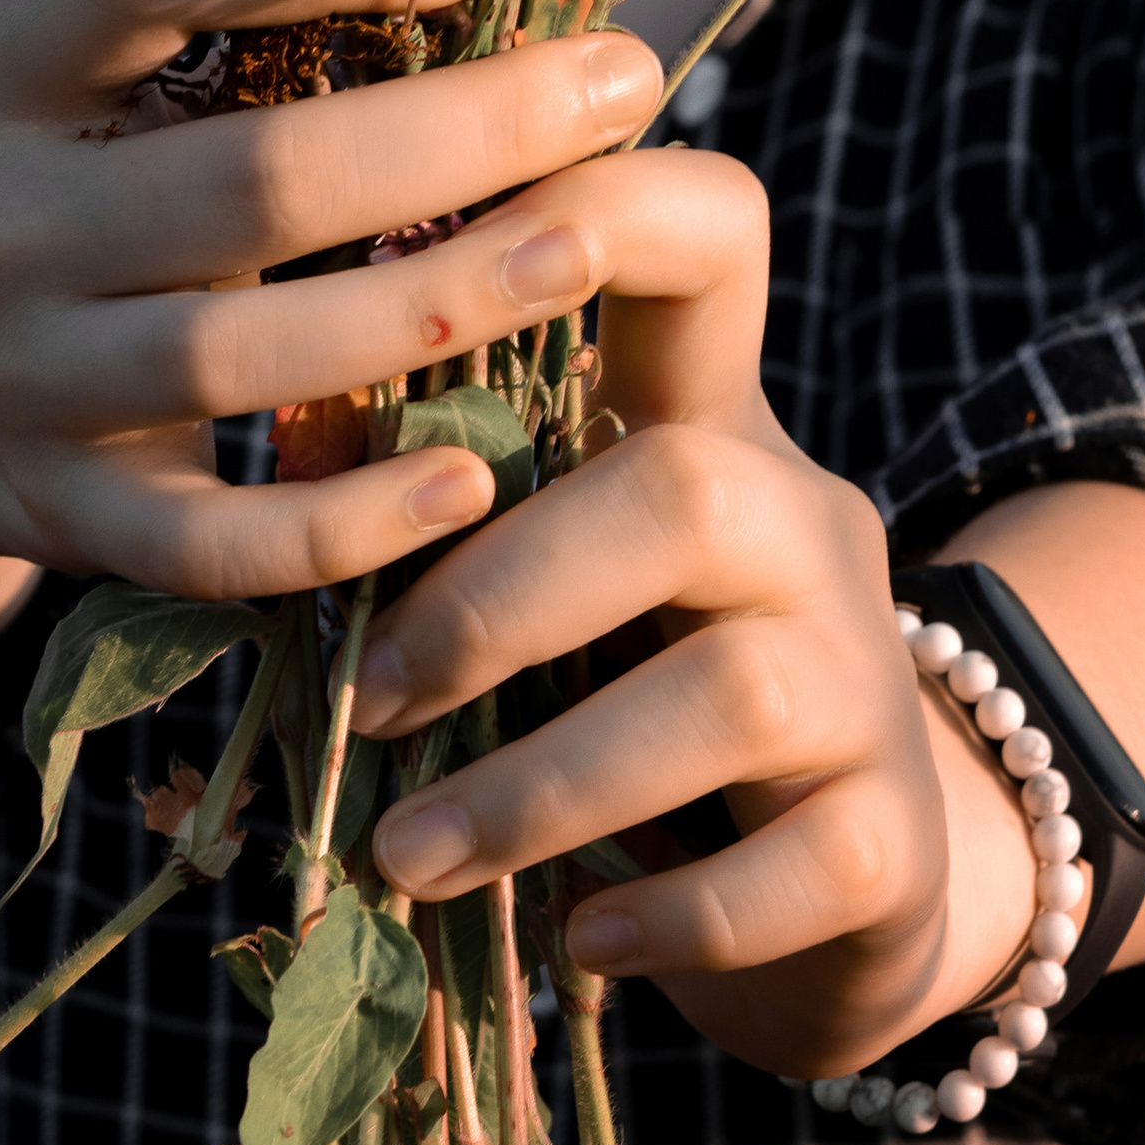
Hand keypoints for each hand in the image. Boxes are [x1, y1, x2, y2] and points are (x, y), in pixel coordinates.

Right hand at [0, 0, 666, 655]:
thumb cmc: (79, 170)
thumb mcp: (95, 61)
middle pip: (247, 174)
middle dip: (462, 129)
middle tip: (620, 84)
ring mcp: (18, 383)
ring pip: (245, 355)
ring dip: (441, 302)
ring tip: (587, 246)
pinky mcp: (65, 518)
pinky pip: (221, 541)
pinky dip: (351, 521)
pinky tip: (477, 476)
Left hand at [347, 153, 1010, 1078]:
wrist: (846, 886)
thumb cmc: (625, 705)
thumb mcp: (538, 600)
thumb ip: (428, 560)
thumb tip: (250, 563)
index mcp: (699, 423)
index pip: (708, 235)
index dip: (605, 201)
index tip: (451, 246)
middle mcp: (797, 522)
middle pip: (682, 488)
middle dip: (496, 600)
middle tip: (371, 702)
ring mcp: (863, 678)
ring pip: (734, 689)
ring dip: (543, 782)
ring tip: (415, 856)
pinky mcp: (895, 838)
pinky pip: (801, 865)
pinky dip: (668, 915)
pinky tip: (575, 943)